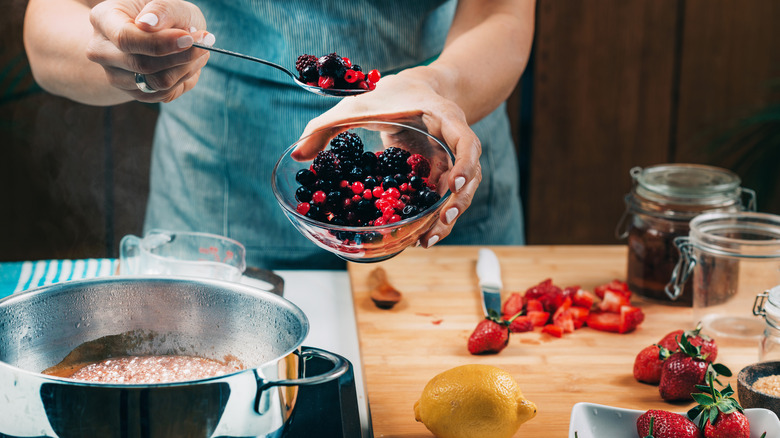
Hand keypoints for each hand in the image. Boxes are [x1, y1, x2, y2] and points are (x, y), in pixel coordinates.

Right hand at [86, 0, 211, 102]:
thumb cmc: (163, 14)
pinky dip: (184, 79)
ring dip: (186, 68)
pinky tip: (190, 63)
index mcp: (103, 20)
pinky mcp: (134, 93)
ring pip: (155, 83)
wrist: (159, 33)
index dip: (160, 42)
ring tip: (200, 51)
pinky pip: (164, 94)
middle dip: (180, 56)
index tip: (189, 38)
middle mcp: (102, 50)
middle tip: (205, 42)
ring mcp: (115, 75)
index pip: (126, 38)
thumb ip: (161, 10)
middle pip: (141, 64)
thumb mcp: (167, 2)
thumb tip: (149, 24)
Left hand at [294, 68, 481, 247]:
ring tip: (428, 239)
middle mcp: (454, 141)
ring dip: (448, 216)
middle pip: (469, 175)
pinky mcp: (441, 171)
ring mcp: (450, 158)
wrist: (413, 89)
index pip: (467, 142)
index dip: (463, 164)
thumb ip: (326, 126)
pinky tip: (421, 234)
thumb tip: (297, 156)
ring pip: (460, 192)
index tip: (450, 185)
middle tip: (441, 221)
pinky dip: (435, 214)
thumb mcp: (356, 106)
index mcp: (445, 118)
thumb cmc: (388, 95)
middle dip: (459, 201)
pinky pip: (444, 196)